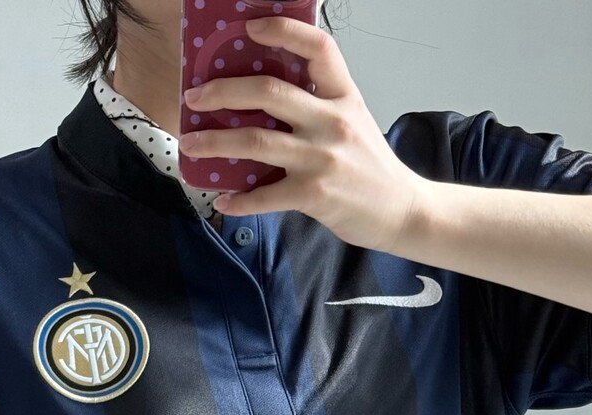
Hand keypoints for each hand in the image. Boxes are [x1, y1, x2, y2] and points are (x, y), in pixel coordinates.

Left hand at [178, 14, 431, 253]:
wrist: (401, 211)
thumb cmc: (370, 167)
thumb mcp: (354, 120)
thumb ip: (319, 104)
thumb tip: (266, 96)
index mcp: (343, 96)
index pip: (318, 47)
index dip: (283, 31)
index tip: (250, 28)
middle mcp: (332, 122)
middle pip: (268, 92)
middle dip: (222, 91)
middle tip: (195, 97)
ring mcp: (322, 159)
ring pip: (255, 141)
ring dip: (214, 142)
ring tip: (189, 144)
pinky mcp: (314, 195)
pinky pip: (264, 196)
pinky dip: (238, 201)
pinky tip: (222, 200)